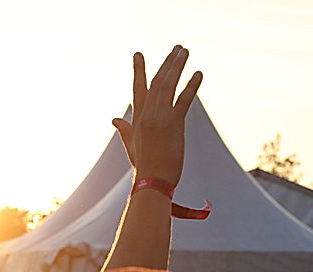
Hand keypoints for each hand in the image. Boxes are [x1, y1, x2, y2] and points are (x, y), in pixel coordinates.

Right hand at [111, 46, 202, 184]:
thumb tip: (114, 119)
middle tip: (176, 48)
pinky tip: (198, 73)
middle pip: (156, 82)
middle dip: (166, 63)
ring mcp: (159, 118)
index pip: (138, 89)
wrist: (152, 182)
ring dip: (177, 66)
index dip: (139, 71)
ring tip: (184, 51)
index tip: (139, 54)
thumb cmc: (144, 167)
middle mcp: (147, 115)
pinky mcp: (173, 124)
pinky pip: (184, 100)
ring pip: (168, 85)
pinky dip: (191, 86)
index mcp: (137, 119)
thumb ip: (124, 130)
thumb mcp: (131, 146)